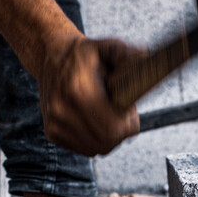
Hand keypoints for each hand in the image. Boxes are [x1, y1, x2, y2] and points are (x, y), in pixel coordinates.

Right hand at [36, 35, 142, 155]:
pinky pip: (84, 148)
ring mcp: (55, 124)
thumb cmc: (86, 56)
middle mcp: (63, 110)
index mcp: (78, 90)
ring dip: (107, 137)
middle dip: (120, 132)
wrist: (52, 58)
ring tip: (106, 115)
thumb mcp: (109, 48)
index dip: (129, 124)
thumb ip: (128, 55)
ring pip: (96, 148)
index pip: (114, 128)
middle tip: (121, 115)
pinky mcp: (52, 133)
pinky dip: (93, 139)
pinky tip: (93, 120)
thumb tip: (145, 58)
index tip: (129, 112)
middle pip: (107, 141)